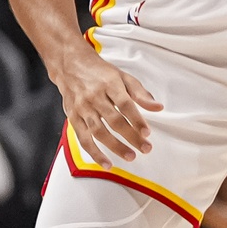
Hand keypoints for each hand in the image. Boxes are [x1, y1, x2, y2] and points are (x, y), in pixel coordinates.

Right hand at [55, 47, 161, 166]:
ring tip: (130, 156)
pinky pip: (83, 138)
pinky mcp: (72, 116)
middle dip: (131, 137)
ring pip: (98, 131)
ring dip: (115, 146)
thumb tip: (158, 107)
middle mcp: (94, 96)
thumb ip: (140, 93)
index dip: (136, 120)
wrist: (69, 65)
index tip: (146, 132)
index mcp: (109, 84)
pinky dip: (94, 152)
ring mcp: (82, 107)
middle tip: (146, 148)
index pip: (125, 104)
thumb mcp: (122, 76)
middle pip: (114, 120)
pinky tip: (106, 162)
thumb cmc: (99, 72)